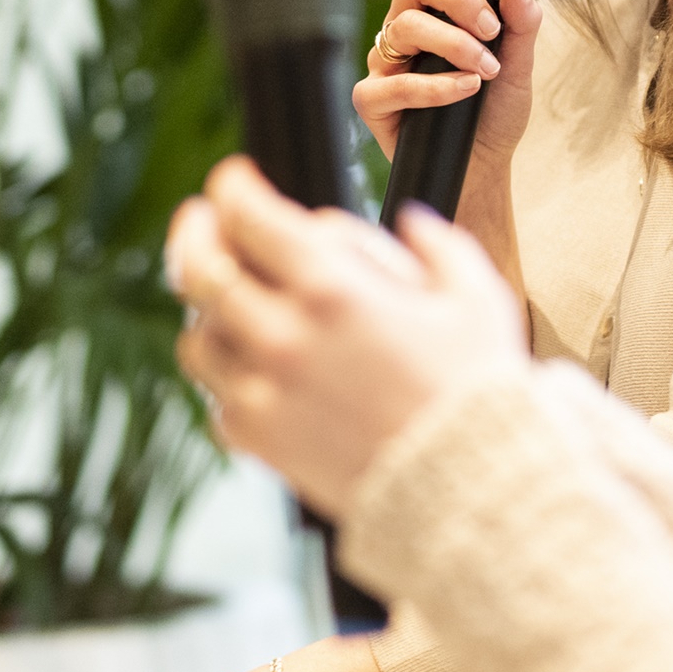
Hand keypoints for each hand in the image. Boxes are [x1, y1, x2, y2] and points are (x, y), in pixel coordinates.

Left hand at [169, 156, 531, 513]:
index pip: (249, 215)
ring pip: (198, 333)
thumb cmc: (477, 393)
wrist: (469, 491)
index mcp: (332, 288)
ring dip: (209, 308)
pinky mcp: (257, 440)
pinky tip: (256, 365)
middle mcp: (282, 335)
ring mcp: (262, 391)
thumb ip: (436, 244)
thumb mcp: (475, 297)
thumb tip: (409, 223)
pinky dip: (230, 374)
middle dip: (195, 230)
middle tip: (201, 219)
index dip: (233, 186)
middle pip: (199, 267)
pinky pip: (216, 395)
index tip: (234, 179)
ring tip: (231, 298)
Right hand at [355, 0, 542, 175]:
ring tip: (487, 69)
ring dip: (454, 44)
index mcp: (432, 7)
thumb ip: (522, 21)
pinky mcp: (373, 100)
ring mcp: (385, 62)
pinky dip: (434, 86)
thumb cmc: (494, 112)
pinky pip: (392, 82)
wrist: (482, 167)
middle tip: (491, 29)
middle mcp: (403, 26)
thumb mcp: (520, 64)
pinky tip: (465, 90)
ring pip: (404, 26)